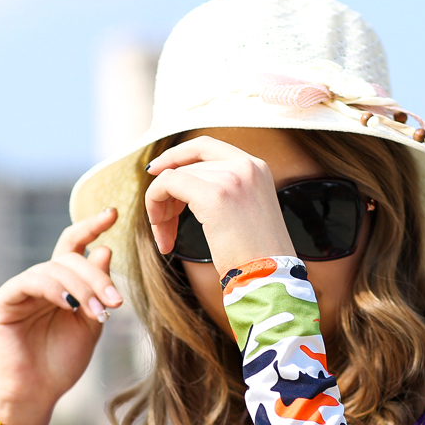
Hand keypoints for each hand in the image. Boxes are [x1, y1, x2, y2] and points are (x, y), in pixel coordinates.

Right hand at [0, 209, 122, 424]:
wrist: (37, 394)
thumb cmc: (62, 363)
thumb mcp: (90, 324)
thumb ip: (97, 290)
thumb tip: (104, 249)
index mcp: (60, 285)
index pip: (74, 246)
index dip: (91, 227)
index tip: (113, 214)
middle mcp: (39, 282)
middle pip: (69, 258)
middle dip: (96, 277)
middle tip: (116, 302)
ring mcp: (19, 290)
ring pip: (53, 269)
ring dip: (82, 288)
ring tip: (99, 313)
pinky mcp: (3, 301)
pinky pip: (30, 282)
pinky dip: (54, 290)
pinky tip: (71, 306)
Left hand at [144, 136, 294, 274]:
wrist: (270, 278)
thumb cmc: (257, 258)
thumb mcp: (245, 213)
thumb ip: (223, 192)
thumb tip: (182, 185)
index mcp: (256, 168)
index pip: (205, 147)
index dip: (176, 155)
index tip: (156, 172)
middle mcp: (246, 166)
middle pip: (186, 165)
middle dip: (167, 194)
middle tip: (161, 224)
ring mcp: (231, 177)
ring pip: (174, 176)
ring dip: (160, 208)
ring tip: (166, 238)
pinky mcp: (214, 195)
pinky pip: (168, 185)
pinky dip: (155, 206)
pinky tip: (164, 237)